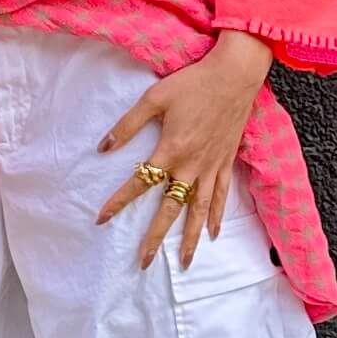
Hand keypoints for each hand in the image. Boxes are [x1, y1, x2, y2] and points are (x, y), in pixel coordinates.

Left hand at [93, 31, 273, 269]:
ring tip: (185, 261)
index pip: (139, 183)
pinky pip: (221, 196)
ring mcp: (211, 167)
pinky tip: (214, 233)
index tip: (101, 219)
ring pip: (199, 211)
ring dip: (191, 238)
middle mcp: (191, 166)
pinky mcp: (226, 163)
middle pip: (170, 209)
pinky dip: (217, 216)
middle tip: (144, 261)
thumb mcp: (154, 98)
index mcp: (170, 150)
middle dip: (155, 237)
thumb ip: (128, 125)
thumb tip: (103, 147)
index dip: (118, 202)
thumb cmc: (192, 83)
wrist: (234, 75)